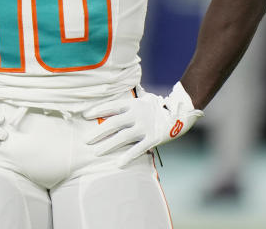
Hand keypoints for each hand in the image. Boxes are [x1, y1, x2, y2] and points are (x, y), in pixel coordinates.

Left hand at [84, 83, 202, 166]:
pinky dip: (128, 156)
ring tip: (96, 152)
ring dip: (108, 145)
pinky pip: (138, 149)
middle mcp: (137, 115)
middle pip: (113, 123)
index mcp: (133, 104)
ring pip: (122, 137)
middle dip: (98, 132)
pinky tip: (118, 163)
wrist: (180, 113)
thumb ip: (128, 106)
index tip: (85, 116)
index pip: (111, 106)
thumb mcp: (142, 101)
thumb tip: (110, 110)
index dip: (98, 110)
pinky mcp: (153, 138)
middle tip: (86, 141)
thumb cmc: (157, 108)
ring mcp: (145, 127)